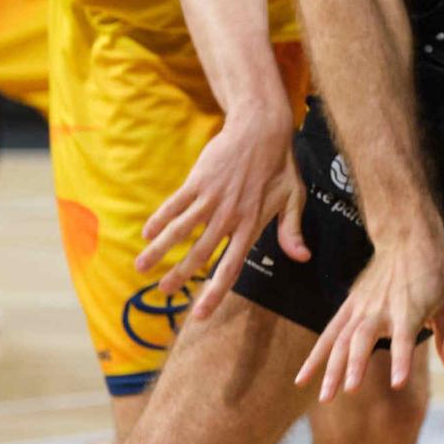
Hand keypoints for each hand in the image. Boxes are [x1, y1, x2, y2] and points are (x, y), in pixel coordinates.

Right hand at [136, 105, 307, 320]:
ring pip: (180, 231)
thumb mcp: (293, 198)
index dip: (214, 293)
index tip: (199, 314)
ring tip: (141, 268)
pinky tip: (146, 233)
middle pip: (199, 254)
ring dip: (159, 251)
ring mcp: (211, 198)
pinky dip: (159, 220)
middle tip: (162, 293)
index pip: (231, 267)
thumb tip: (303, 258)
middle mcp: (229, 216)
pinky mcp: (197, 181)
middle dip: (178, 276)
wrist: (262, 128)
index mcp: (252, 225)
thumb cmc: (280, 165)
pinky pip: (174, 205)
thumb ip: (292, 231)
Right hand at [297, 223, 443, 399]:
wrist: (407, 236)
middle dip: (355, 364)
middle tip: (350, 391)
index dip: (401, 359)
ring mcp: (362, 306)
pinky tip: (303, 378)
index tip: (397, 383)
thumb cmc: (433, 272)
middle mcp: (382, 308)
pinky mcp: (350, 305)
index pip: (405, 337)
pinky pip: (330, 332)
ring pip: (342, 339)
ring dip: (332, 368)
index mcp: (410, 308)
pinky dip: (316, 355)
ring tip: (325, 397)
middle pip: (363, 338)